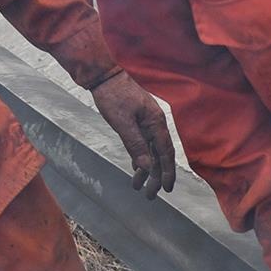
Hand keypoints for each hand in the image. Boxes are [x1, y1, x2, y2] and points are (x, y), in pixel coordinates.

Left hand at [91, 73, 176, 198]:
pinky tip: (137, 167)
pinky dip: (140, 157)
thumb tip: (146, 167)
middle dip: (155, 177)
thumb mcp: (122, 122)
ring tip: (138, 186)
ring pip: (150, 151)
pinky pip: (142, 144)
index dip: (167, 172)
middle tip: (150, 195)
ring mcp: (146, 122)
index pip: (165, 153)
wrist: (103, 74)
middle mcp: (155, 123)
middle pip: (159, 155)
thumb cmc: (113, 95)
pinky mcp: (137, 120)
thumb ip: (135, 145)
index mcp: (156, 123)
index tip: (166, 189)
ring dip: (145, 169)